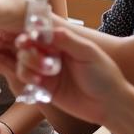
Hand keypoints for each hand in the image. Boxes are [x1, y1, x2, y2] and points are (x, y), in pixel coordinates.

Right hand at [10, 24, 127, 127]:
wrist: (109, 104)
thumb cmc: (104, 75)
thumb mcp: (88, 53)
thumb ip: (67, 40)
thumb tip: (46, 29)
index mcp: (63, 41)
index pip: (41, 32)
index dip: (30, 33)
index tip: (26, 39)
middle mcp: (52, 54)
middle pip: (28, 46)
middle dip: (28, 51)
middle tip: (34, 56)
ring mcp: (47, 71)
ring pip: (24, 62)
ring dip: (28, 66)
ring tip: (41, 76)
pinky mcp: (44, 87)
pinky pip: (27, 80)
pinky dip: (28, 79)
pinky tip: (39, 83)